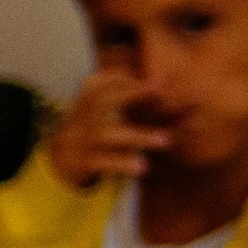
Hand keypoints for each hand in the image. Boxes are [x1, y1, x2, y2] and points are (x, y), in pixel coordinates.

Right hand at [46, 63, 172, 190]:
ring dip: (138, 136)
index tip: (160, 82)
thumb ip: (144, 102)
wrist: (63, 157)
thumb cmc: (99, 126)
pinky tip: (143, 167)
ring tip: (167, 140)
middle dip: (131, 93)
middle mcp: (82, 115)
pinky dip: (122, 164)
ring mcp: (82, 138)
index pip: (104, 81)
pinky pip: (103, 162)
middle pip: (103, 100)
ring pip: (109, 134)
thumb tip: (185, 97)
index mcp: (87, 97)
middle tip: (161, 91)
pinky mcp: (84, 161)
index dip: (130, 80)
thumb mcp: (114, 110)